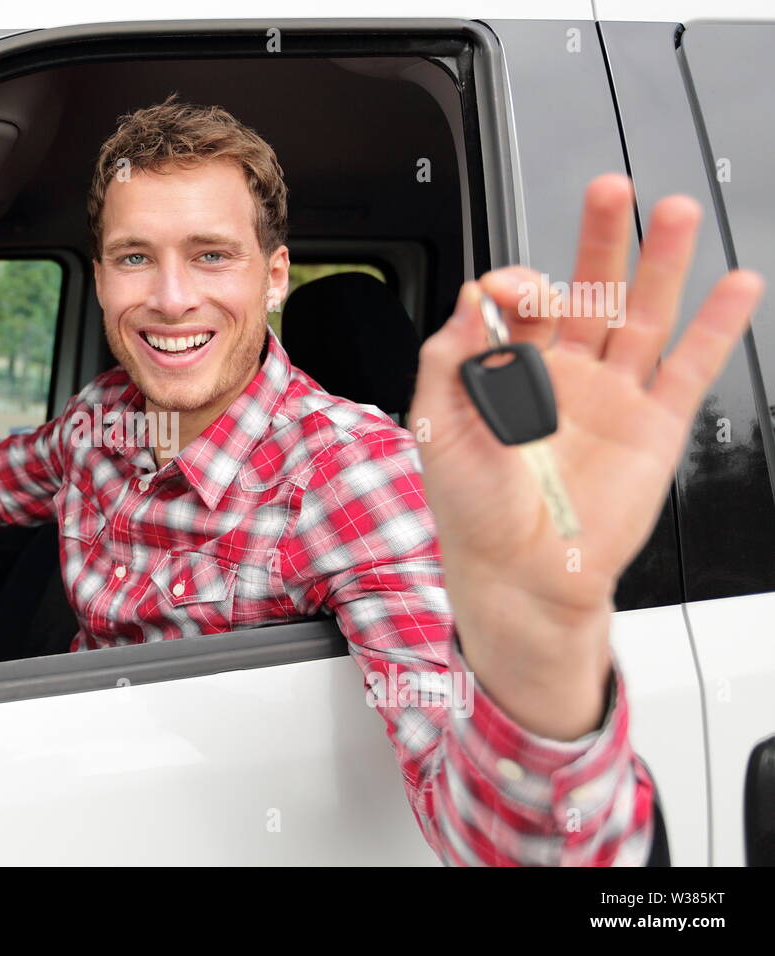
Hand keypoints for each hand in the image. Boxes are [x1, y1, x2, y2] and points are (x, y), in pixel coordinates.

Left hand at [409, 173, 764, 738]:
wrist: (520, 573)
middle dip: (598, 239)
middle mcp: (562, 375)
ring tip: (672, 212)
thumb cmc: (473, 510)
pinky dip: (715, 326)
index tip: (511, 287)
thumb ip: (447, 361)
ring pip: (641, 315)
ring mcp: (612, 396)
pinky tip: (733, 285)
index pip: (520, 304)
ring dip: (659, 263)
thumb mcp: (437, 428)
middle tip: (609, 189)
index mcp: (507, 371)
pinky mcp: (654, 426)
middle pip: (588, 290)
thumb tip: (468, 302)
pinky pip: (689, 366)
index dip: (519, 284)